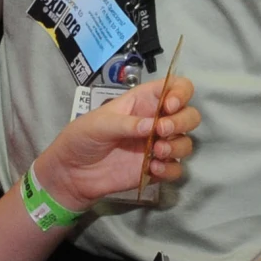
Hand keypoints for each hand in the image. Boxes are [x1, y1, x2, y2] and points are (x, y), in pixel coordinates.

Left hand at [34, 78, 198, 210]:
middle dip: (183, 121)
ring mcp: (157, 147)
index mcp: (143, 102)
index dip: (181, 92)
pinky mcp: (155, 169)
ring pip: (186, 143)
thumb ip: (127, 124)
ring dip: (178, 146)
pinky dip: (170, 169)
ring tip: (157, 152)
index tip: (170, 105)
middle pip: (189, 115)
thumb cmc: (82, 138)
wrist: (71, 173)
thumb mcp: (99, 123)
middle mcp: (156, 122)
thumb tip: (153, 126)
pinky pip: (176, 169)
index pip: (176, 87)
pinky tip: (153, 169)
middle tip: (162, 131)